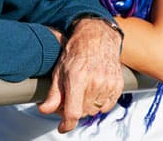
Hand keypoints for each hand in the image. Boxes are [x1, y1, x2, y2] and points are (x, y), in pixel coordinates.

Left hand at [38, 18, 123, 132]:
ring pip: (95, 110)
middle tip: (71, 98)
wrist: (97, 37)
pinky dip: (100, 103)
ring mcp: (108, 83)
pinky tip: (94, 90)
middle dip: (75, 109)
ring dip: (87, 106)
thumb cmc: (77, 51)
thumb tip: (45, 110)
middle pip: (83, 112)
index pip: (73, 112)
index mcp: (78, 78)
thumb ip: (53, 94)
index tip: (62, 127)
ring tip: (83, 91)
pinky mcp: (117, 85)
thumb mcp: (60, 70)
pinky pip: (107, 106)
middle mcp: (95, 82)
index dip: (66, 124)